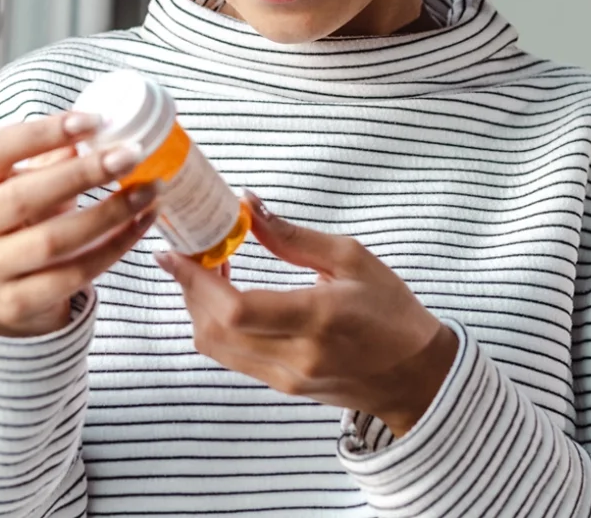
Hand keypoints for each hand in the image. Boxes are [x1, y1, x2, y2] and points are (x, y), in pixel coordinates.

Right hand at [0, 111, 160, 336]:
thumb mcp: (28, 182)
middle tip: (130, 155)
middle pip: (25, 196)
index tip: (93, 120)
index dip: (43, 132)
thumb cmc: (23, 222)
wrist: (8, 291)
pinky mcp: (16, 302)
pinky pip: (74, 273)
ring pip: (54, 240)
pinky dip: (114, 248)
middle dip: (84, 173)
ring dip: (109, 213)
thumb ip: (55, 156)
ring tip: (148, 191)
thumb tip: (103, 129)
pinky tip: (140, 225)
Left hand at [156, 192, 458, 437]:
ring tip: (206, 270)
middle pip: (214, 328)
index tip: (173, 252)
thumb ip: (292, 236)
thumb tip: (247, 204)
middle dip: (188, 288)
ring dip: (198, 307)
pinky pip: (231, 356)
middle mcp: (296, 356)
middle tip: (187, 252)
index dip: (195, 282)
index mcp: (318, 319)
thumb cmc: (392, 311)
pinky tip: (225, 296)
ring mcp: (287, 378)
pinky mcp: (282, 386)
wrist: (417, 376)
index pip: (236, 310)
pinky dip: (216, 324)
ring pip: (215, 346)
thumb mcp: (352, 259)